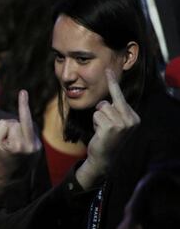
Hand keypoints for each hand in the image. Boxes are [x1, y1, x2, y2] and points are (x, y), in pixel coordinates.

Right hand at [0, 90, 41, 199]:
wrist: (8, 176)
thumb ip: (3, 126)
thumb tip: (16, 121)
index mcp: (18, 145)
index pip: (17, 121)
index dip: (22, 105)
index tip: (23, 92)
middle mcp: (30, 146)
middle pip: (17, 122)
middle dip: (9, 128)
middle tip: (6, 144)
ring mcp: (37, 146)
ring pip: (23, 126)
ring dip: (17, 131)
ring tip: (13, 147)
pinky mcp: (39, 146)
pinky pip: (28, 131)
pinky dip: (22, 135)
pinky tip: (19, 147)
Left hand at [77, 69, 139, 188]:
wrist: (104, 158)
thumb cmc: (106, 139)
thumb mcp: (114, 123)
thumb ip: (114, 111)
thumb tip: (103, 102)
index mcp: (134, 117)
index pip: (120, 97)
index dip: (112, 83)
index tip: (108, 70)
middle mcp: (131, 119)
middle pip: (107, 102)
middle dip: (101, 112)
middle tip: (104, 127)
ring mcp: (122, 123)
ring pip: (100, 108)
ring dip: (97, 119)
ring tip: (102, 131)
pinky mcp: (111, 127)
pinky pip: (96, 115)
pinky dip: (94, 123)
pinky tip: (100, 134)